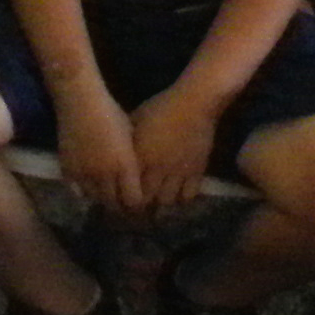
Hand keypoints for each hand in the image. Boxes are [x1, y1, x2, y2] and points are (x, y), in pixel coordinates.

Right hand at [56, 92, 145, 221]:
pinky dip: (83, 192)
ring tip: (105, 195)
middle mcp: (105, 175)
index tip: (138, 204)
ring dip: (102, 199)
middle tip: (121, 204)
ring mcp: (84, 174)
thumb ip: (132, 161)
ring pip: (95, 199)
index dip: (137, 205)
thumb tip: (137, 177)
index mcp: (125, 165)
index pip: (134, 201)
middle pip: (114, 204)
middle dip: (120, 206)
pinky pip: (77, 192)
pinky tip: (87, 186)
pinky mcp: (67, 169)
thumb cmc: (111, 112)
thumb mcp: (130, 137)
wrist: (80, 100)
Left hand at [123, 86, 224, 219]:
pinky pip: (189, 195)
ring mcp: (178, 173)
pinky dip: (182, 199)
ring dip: (161, 205)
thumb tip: (118, 148)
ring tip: (157, 206)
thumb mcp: (136, 120)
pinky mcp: (197, 172)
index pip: (130, 187)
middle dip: (142, 207)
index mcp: (140, 157)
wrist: (194, 105)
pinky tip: (177, 197)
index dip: (125, 198)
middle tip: (139, 210)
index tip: (122, 203)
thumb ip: (127, 138)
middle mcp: (158, 170)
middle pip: (148, 199)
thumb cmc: (161, 107)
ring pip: (168, 201)